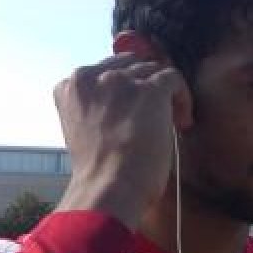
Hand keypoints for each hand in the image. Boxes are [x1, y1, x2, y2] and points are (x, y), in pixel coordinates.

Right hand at [53, 50, 191, 229]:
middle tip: (156, 114)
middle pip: (130, 65)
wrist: (108, 187)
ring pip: (153, 70)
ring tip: (172, 123)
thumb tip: (126, 101)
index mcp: (70, 86)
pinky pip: (173, 78)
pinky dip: (183, 98)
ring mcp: (120, 81)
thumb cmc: (98, 171)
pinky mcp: (149, 90)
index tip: (135, 108)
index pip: (105, 69)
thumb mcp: (83, 129)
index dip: (126, 87)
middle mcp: (91, 76)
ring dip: (165, 95)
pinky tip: (183, 121)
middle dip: (145, 86)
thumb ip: (96, 107)